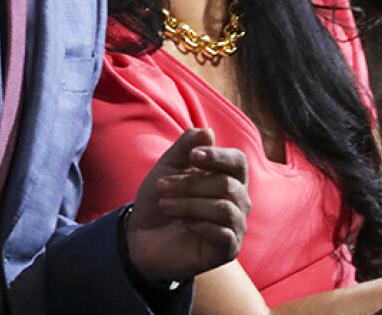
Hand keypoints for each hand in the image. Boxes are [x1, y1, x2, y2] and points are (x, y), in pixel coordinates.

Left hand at [127, 128, 249, 284]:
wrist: (143, 235)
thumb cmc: (161, 197)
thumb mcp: (168, 166)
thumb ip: (186, 146)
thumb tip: (208, 132)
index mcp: (228, 177)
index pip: (238, 161)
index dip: (218, 157)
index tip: (193, 157)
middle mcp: (238, 200)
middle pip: (227, 185)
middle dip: (190, 184)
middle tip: (162, 187)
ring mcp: (235, 226)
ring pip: (224, 209)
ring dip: (190, 204)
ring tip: (165, 205)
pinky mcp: (229, 250)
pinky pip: (225, 234)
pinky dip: (200, 225)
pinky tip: (184, 224)